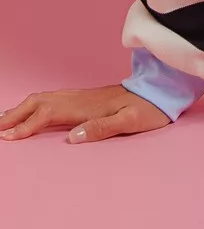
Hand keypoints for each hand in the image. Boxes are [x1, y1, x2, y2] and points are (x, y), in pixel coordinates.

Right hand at [0, 84, 171, 143]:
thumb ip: (102, 128)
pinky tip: (30, 112)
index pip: (47, 114)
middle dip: (14, 115)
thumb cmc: (149, 109)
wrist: (162, 90)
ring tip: (4, 121)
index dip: (25, 126)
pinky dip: (34, 106)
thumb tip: (72, 138)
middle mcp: (80, 98)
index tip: (7, 138)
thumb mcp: (131, 122)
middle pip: (39, 103)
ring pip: (44, 99)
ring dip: (21, 109)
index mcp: (87, 106)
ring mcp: (82, 96)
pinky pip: (52, 99)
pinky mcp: (85, 98)